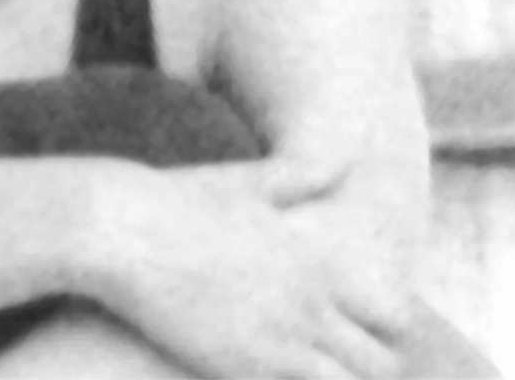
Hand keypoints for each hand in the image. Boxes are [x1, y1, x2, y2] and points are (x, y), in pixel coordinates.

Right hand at [76, 163, 409, 378]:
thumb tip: (340, 158)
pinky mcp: (247, 365)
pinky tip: (259, 376)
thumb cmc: (171, 200)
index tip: (345, 331)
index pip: (395, 312)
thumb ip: (296, 176)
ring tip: (288, 369)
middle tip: (320, 360)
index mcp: (317, 255)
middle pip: (381, 361)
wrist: (119, 226)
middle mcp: (312, 298)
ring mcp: (283, 335)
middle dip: (360, 367)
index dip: (377, 330)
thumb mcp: (243, 182)